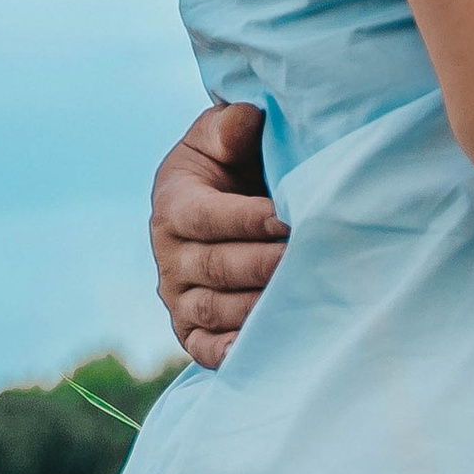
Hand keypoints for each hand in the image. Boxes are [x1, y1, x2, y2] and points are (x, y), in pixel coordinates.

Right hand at [151, 102, 286, 366]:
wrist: (230, 199)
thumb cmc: (235, 161)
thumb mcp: (225, 134)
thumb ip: (232, 126)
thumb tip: (246, 121)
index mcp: (173, 204)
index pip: (205, 217)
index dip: (246, 219)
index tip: (289, 217)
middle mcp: (169, 256)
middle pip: (213, 267)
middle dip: (261, 264)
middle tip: (304, 259)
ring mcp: (178, 297)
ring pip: (214, 310)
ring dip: (256, 307)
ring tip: (300, 297)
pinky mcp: (191, 331)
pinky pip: (206, 349)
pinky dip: (232, 352)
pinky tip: (267, 344)